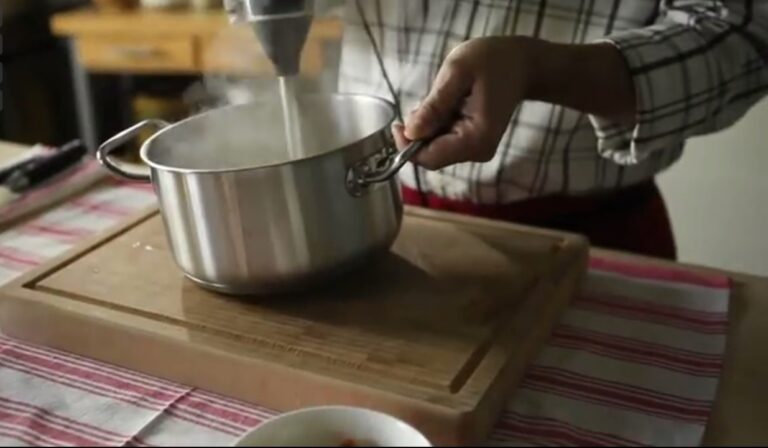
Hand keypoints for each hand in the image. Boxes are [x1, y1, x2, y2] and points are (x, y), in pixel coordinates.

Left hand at [391, 37, 636, 170]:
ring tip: (443, 97)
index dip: (407, 146)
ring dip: (428, 127)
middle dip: (419, 134)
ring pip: (436, 149)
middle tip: (425, 101)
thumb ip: (434, 105)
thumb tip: (410, 132)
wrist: (522, 64)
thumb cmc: (492, 61)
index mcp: (475, 139)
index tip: (398, 123)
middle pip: (432, 156)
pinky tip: (448, 104)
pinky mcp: (474, 144)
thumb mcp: (457, 73)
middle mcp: (477, 152)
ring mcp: (477, 150)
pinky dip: (437, 125)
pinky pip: (445, 141)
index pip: (430, 158)